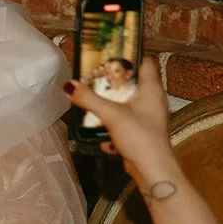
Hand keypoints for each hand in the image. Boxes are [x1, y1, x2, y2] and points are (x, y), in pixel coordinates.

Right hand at [64, 56, 176, 181]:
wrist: (152, 170)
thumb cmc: (140, 136)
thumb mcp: (111, 114)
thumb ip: (88, 99)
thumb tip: (69, 86)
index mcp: (152, 89)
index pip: (146, 62)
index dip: (130, 55)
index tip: (110, 53)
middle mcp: (153, 100)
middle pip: (134, 82)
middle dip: (114, 82)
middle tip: (95, 77)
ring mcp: (149, 117)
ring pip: (128, 103)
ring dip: (112, 104)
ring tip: (95, 102)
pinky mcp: (143, 132)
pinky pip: (126, 121)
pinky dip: (114, 125)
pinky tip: (104, 134)